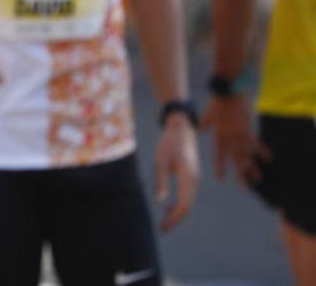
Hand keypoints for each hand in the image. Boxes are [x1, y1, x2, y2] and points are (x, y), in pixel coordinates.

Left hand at [154, 114, 199, 231]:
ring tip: (164, 219)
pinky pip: (188, 194)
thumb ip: (161, 181)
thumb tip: (160, 202)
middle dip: (176, 218)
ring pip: (189, 201)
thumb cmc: (168, 143)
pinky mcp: (192, 175)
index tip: (163, 227)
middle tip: (163, 228)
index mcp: (189, 178)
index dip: (174, 219)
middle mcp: (195, 180)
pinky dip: (179, 203)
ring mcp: (195, 178)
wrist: (181, 127)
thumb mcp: (160, 161)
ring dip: (177, 211)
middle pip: (188, 206)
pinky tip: (168, 205)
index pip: (184, 206)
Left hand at [202, 95, 268, 183]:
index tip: (221, 179)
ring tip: (257, 179)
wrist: (229, 89)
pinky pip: (256, 142)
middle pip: (236, 160)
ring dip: (252, 167)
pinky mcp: (250, 128)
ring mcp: (241, 134)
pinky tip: (268, 159)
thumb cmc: (218, 100)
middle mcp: (230, 137)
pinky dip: (262, 151)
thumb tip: (198, 130)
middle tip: (244, 188)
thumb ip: (204, 124)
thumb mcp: (208, 113)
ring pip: (247, 155)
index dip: (220, 167)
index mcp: (219, 134)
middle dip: (240, 175)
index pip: (219, 155)